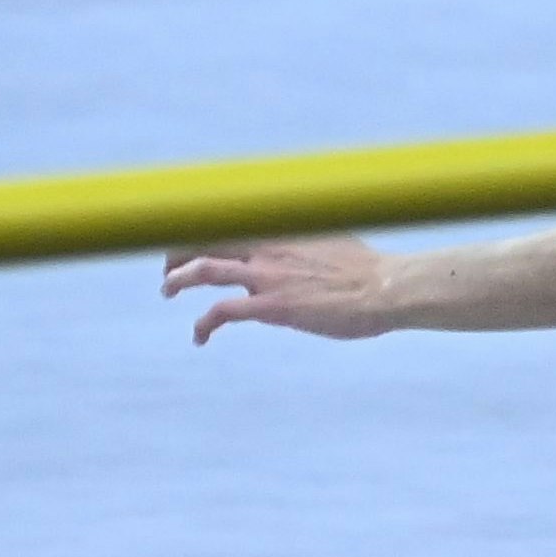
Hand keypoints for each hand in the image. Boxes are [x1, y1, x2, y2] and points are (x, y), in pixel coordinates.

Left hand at [163, 236, 397, 343]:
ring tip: (167, 290)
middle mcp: (268, 246)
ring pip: (201, 270)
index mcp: (282, 228)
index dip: (202, 226)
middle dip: (178, 249)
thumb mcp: (333, 239)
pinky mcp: (271, 306)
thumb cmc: (371, 271)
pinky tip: (199, 337)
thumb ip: (307, 239)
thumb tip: (305, 244)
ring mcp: (267, 275)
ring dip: (176, 279)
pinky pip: (219, 312)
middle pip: (204, 237)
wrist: (387, 288)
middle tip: (171, 266)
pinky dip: (202, 324)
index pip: (228, 219)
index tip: (192, 237)